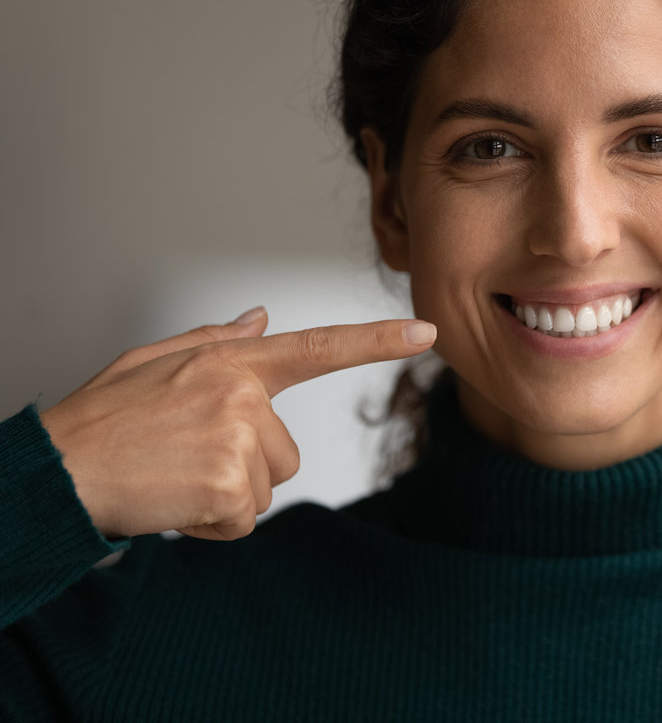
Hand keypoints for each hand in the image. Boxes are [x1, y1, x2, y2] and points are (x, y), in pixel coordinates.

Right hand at [39, 308, 436, 539]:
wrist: (56, 472)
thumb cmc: (104, 420)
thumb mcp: (154, 362)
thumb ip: (218, 342)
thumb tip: (263, 317)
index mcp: (230, 361)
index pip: (318, 347)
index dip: (377, 341)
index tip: (426, 332)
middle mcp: (242, 394)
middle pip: (288, 452)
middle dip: (244, 466)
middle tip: (184, 458)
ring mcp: (239, 438)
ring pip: (269, 486)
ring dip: (227, 495)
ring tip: (175, 476)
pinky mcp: (232, 484)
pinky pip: (246, 519)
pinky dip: (213, 524)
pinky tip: (174, 502)